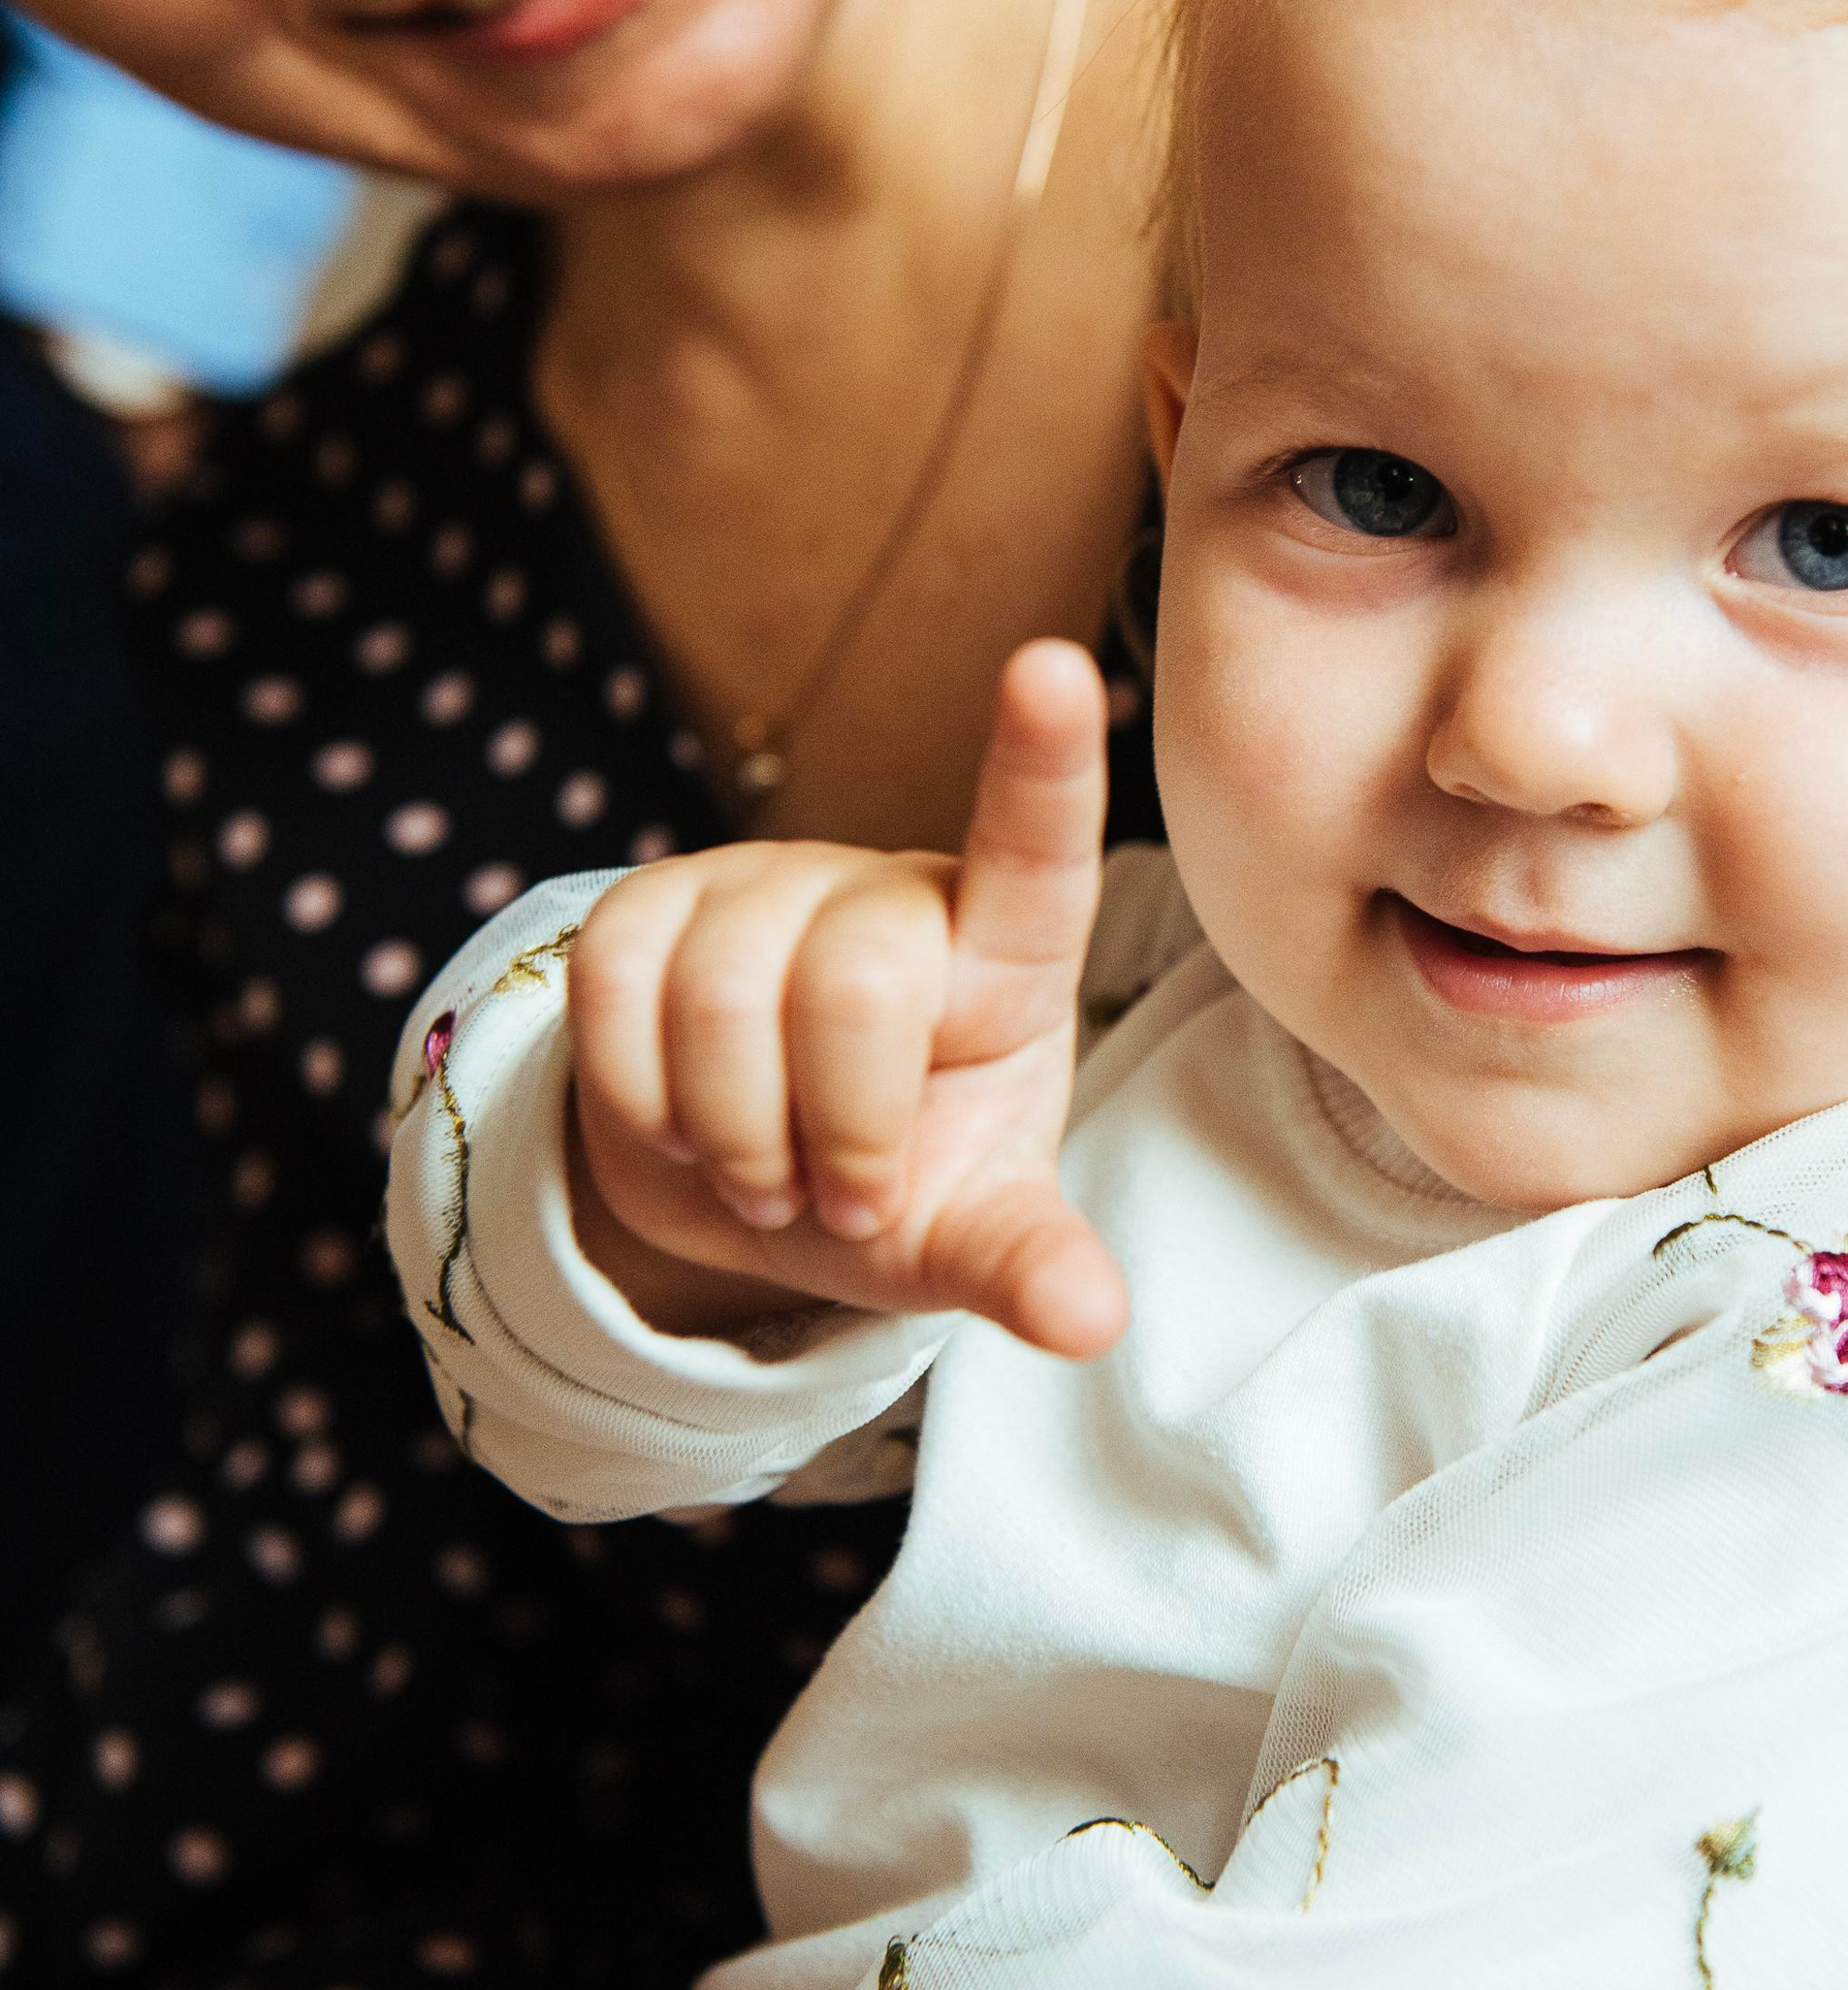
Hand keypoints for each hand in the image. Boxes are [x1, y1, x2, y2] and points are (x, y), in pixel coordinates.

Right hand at [567, 642, 1126, 1361]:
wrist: (749, 1183)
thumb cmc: (894, 1182)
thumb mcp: (965, 1233)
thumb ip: (1025, 1264)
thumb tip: (1089, 1324)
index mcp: (1006, 952)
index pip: (1035, 845)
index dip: (1042, 760)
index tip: (1055, 666)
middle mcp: (888, 891)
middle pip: (857, 983)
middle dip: (839, 1138)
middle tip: (841, 1196)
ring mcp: (762, 882)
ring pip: (723, 998)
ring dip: (736, 1138)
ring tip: (767, 1174)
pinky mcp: (646, 902)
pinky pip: (616, 991)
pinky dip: (644, 1104)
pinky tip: (684, 1129)